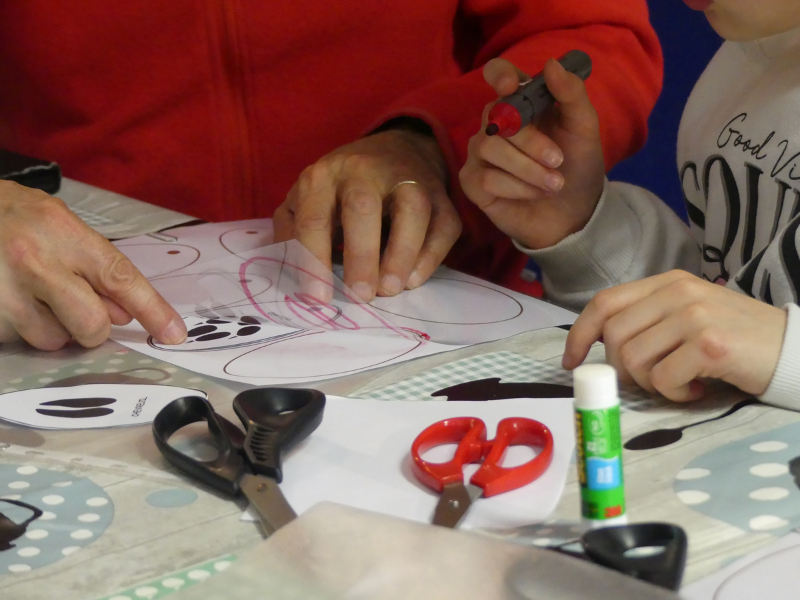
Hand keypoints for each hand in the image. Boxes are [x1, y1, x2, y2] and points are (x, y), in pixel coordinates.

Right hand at [0, 181, 186, 349]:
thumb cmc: (10, 217)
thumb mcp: (57, 224)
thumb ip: (94, 265)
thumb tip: (123, 313)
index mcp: (62, 233)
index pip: (120, 277)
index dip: (153, 309)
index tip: (175, 334)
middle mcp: (33, 261)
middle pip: (91, 325)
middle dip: (92, 328)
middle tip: (77, 309)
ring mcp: (2, 292)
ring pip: (54, 341)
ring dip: (52, 329)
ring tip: (30, 296)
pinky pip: (19, 342)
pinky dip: (21, 329)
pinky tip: (9, 300)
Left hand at [273, 129, 460, 300]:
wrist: (394, 150)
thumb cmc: (341, 188)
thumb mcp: (306, 200)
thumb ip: (291, 231)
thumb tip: (290, 272)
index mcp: (324, 176)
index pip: (314, 219)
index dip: (314, 260)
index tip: (318, 299)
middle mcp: (364, 170)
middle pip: (363, 207)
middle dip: (361, 255)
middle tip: (360, 296)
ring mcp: (407, 178)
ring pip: (412, 209)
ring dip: (402, 253)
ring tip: (390, 289)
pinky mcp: (440, 194)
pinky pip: (443, 223)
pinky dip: (431, 254)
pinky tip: (414, 280)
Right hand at [459, 57, 604, 249]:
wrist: (575, 213)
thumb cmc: (577, 166)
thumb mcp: (584, 128)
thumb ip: (571, 94)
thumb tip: (551, 64)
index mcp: (521, 102)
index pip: (498, 73)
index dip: (500, 75)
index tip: (512, 86)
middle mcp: (495, 123)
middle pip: (497, 116)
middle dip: (531, 141)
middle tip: (558, 161)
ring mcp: (480, 153)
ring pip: (489, 148)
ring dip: (528, 169)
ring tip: (553, 183)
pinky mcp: (472, 182)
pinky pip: (485, 178)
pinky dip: (516, 188)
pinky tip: (532, 194)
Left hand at [562, 270, 786, 400]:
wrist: (793, 351)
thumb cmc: (735, 339)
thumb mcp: (688, 316)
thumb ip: (649, 320)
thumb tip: (599, 347)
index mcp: (666, 282)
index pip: (605, 302)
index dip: (580, 333)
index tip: (571, 361)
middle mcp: (677, 291)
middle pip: (614, 335)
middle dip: (622, 370)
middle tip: (651, 381)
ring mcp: (693, 315)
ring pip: (633, 358)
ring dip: (651, 383)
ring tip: (680, 382)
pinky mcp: (709, 343)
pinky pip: (663, 378)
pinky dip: (674, 393)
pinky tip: (696, 388)